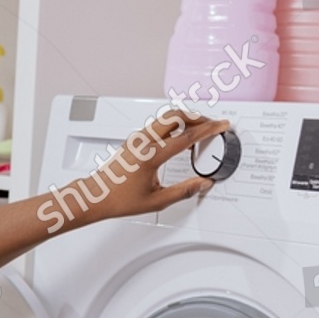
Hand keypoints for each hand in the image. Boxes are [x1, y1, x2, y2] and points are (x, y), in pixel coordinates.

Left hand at [83, 111, 228, 221]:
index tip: (221, 125)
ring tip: (200, 130)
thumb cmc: (119, 199)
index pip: (186, 136)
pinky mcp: (134, 140)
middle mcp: (143, 142)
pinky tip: (180, 136)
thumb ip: (184, 191)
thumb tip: (202, 184)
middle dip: (199, 117)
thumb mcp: (157, 201)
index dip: (209, 129)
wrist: (97, 196)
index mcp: (150, 156)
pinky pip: (158, 124)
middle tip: (212, 124)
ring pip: (166, 117)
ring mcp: (137, 139)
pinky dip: (174, 125)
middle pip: (177, 116)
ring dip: (186, 119)